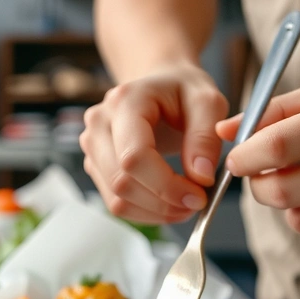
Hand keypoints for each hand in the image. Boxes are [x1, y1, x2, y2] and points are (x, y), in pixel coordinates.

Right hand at [80, 61, 227, 223]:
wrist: (160, 85)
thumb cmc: (182, 90)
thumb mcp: (207, 101)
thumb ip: (206, 137)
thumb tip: (201, 178)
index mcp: (125, 101)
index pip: (134, 156)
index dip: (166, 185)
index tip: (199, 196)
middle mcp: (99, 123)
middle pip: (121, 181)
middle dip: (163, 203)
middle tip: (196, 202)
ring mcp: (92, 146)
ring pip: (116, 199)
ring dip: (155, 212)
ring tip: (185, 204)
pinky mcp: (95, 166)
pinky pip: (115, 202)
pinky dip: (145, 212)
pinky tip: (168, 203)